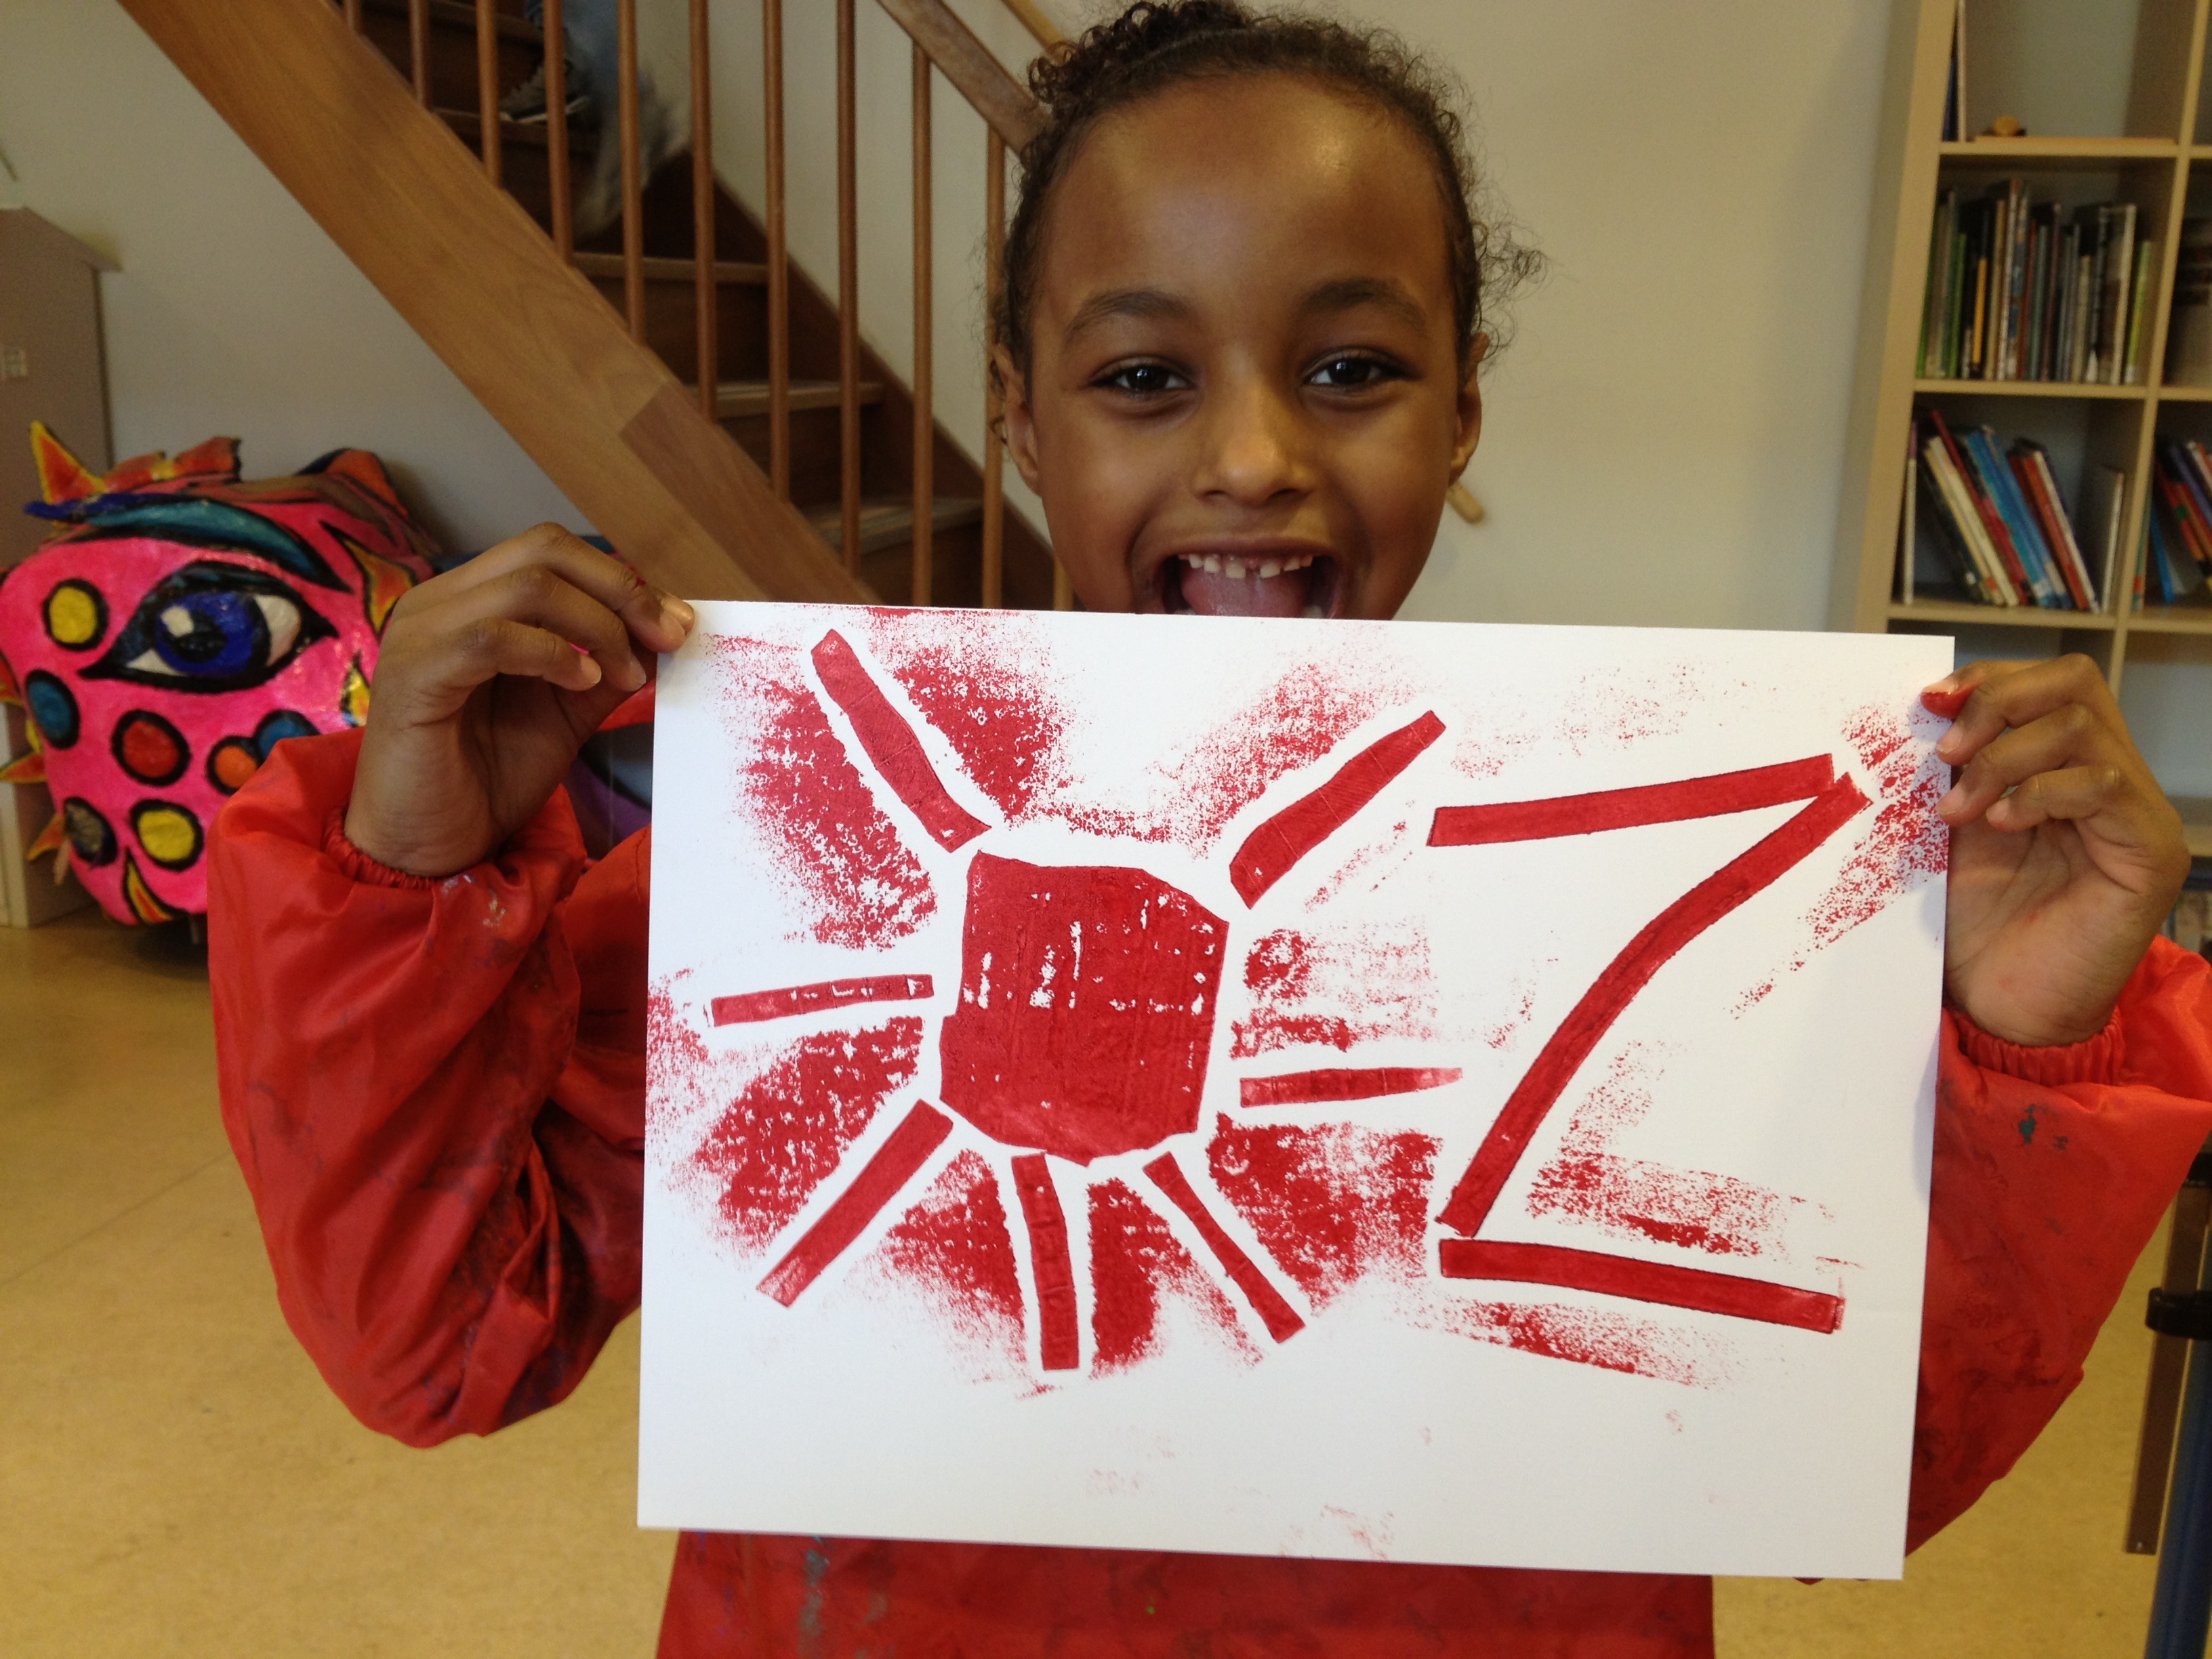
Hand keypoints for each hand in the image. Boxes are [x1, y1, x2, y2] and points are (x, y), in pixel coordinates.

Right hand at [344, 524, 694, 876]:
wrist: (428, 847)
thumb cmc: (488, 778)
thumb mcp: (567, 712)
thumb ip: (608, 666)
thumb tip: (667, 631)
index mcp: (473, 601)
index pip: (555, 553)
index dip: (624, 581)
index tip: (678, 625)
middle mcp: (442, 602)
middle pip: (545, 549)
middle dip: (621, 590)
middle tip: (667, 637)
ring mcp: (422, 632)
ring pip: (528, 585)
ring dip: (597, 626)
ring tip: (621, 676)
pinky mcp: (414, 673)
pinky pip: (492, 637)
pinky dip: (552, 654)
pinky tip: (580, 684)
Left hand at [1925, 654, 2188, 1045]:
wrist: (1998, 1003)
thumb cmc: (1972, 924)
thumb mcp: (1950, 826)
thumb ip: (1952, 767)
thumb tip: (1926, 703)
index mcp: (2059, 765)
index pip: (2047, 681)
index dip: (1988, 678)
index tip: (1927, 701)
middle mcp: (2106, 777)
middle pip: (2073, 682)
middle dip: (1997, 703)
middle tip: (1944, 754)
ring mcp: (2133, 811)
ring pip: (2081, 725)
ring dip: (2003, 758)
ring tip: (1960, 809)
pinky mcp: (2150, 849)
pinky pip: (2103, 783)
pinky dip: (2040, 792)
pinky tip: (2002, 825)